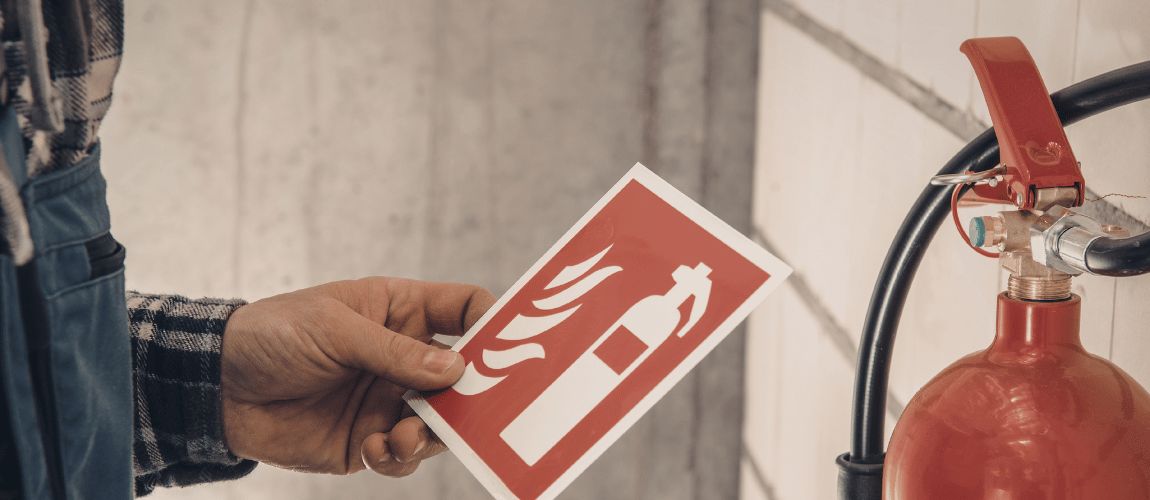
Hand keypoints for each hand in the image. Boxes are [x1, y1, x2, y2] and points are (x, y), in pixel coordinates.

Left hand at [220, 277, 495, 476]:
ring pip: (441, 421)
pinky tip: (377, 448)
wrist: (217, 388)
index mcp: (401, 311)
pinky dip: (400, 457)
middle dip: (475, 392)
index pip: (465, 310)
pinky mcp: (370, 440)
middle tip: (481, 408)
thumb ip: (395, 351)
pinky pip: (404, 456)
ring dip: (433, 432)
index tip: (512, 346)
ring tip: (406, 434)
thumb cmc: (274, 335)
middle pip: (464, 373)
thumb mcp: (335, 329)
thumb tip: (457, 368)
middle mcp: (404, 357)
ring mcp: (389, 400)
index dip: (493, 323)